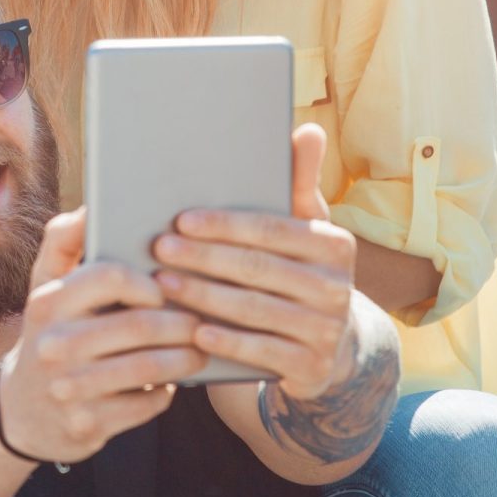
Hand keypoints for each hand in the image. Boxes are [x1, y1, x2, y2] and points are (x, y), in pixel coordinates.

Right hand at [0, 209, 206, 466]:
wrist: (20, 411)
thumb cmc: (49, 333)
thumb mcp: (44, 287)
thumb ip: (63, 242)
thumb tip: (90, 206)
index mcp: (50, 301)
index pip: (110, 276)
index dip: (149, 281)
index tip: (165, 288)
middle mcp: (55, 344)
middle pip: (139, 325)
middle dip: (180, 323)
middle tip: (201, 322)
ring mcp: (69, 388)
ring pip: (148, 367)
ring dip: (184, 358)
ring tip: (199, 351)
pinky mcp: (87, 425)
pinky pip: (146, 404)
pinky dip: (165, 392)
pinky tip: (171, 383)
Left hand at [152, 124, 359, 401]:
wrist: (330, 346)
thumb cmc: (301, 271)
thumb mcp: (305, 229)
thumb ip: (300, 182)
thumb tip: (309, 129)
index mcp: (334, 244)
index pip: (272, 229)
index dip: (226, 225)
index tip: (182, 220)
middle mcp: (337, 287)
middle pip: (258, 268)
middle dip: (204, 258)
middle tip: (159, 249)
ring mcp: (328, 330)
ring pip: (255, 309)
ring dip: (204, 296)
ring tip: (163, 283)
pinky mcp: (314, 367)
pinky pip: (263, 352)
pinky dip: (227, 341)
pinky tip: (194, 331)